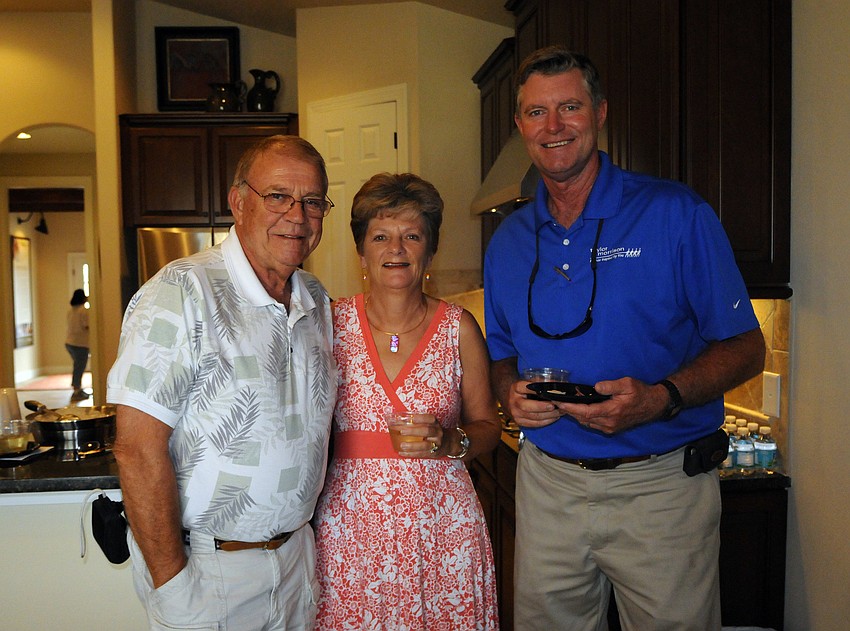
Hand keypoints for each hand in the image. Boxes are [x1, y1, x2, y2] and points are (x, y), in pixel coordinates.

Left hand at [393, 414, 444, 457]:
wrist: (447, 443)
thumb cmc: (432, 432)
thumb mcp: (429, 424)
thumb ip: (417, 423)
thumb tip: (397, 420)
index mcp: (435, 423)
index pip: (430, 418)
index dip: (421, 418)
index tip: (411, 418)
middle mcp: (438, 432)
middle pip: (427, 431)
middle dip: (414, 431)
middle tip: (402, 431)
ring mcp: (437, 444)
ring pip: (425, 445)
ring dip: (412, 446)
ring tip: (402, 445)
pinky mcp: (434, 453)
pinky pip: (422, 454)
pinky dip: (411, 454)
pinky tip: (402, 452)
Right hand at [505, 379, 562, 428]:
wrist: (512, 399)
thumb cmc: (525, 390)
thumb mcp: (529, 382)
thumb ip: (541, 382)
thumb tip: (556, 384)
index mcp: (516, 388)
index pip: (526, 388)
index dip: (538, 391)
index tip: (549, 391)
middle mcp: (514, 401)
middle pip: (527, 407)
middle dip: (542, 407)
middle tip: (554, 406)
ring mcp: (516, 413)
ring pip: (533, 416)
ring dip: (548, 415)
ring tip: (559, 411)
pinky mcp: (520, 422)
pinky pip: (534, 424)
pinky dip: (546, 421)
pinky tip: (554, 417)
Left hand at [554, 377, 668, 433]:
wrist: (655, 406)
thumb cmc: (641, 393)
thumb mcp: (628, 384)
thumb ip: (611, 385)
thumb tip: (596, 387)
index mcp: (612, 411)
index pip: (586, 412)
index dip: (571, 408)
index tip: (559, 403)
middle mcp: (610, 423)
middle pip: (583, 419)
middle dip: (569, 411)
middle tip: (556, 402)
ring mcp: (611, 428)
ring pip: (587, 423)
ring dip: (576, 415)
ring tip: (565, 406)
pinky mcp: (612, 429)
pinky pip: (594, 425)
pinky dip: (584, 418)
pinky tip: (579, 411)